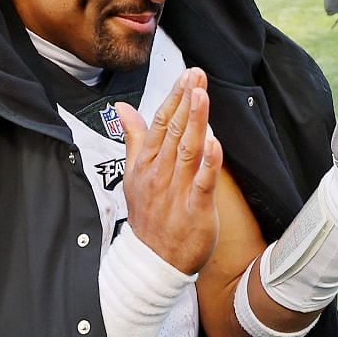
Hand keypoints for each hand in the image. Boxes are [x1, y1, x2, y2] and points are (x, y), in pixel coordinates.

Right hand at [115, 68, 221, 275]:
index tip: (186, 76)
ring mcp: (177, 192)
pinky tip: (215, 142)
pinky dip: (209, 164)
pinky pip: (202, 184)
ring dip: (195, 122)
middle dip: (186, 101)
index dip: (174, 98)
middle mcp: (160, 173)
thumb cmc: (148, 215)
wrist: (152, 261)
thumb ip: (133, 138)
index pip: (160, 123)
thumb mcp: (133, 174)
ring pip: (187, 151)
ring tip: (201, 96)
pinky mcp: (195, 210)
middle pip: (174, 131)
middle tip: (196, 76)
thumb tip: (122, 107)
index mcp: (146, 163)